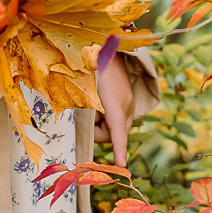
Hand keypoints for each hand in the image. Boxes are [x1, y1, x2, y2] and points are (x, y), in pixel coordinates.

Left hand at [94, 52, 134, 167]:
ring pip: (113, 127)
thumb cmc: (90, 67)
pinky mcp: (127, 101)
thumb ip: (83, 109)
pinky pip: (117, 119)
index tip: (121, 166)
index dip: (119, 149)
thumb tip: (84, 129)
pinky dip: (106, 117)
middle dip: (97, 130)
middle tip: (86, 113)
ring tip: (92, 103)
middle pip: (112, 134)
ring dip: (100, 122)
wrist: (106, 46)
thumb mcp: (83, 88)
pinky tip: (100, 104)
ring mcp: (128, 103)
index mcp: (114, 102)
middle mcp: (126, 105)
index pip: (117, 131)